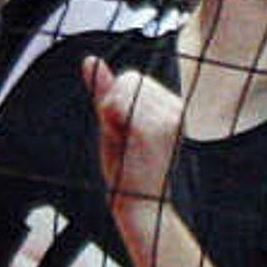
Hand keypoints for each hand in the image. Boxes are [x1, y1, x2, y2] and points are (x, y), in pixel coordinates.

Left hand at [82, 58, 181, 232]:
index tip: (126, 132)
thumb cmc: (126, 170)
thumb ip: (104, 91)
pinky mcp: (156, 128)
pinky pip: (120, 105)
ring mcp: (169, 118)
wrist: (139, 207)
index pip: (133, 78)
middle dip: (114, 105)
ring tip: (127, 144)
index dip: (116, 101)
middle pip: (129, 78)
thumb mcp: (113, 124)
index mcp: (173, 108)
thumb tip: (89, 60)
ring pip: (123, 89)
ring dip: (112, 115)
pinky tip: (124, 142)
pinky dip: (112, 122)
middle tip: (125, 140)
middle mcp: (177, 110)